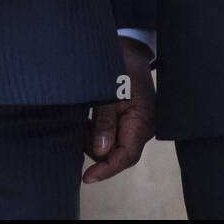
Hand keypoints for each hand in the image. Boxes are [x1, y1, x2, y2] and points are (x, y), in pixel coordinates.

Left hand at [83, 37, 155, 184]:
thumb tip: (100, 151)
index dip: (107, 169)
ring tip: (84, 117)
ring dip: (93, 139)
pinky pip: (107, 135)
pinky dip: (94, 132)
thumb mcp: (110, 91)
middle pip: (117, 154)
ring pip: (109, 146)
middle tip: (80, 130)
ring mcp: (132, 125)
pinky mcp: (123, 120)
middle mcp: (140, 128)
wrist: (128, 47)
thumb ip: (105, 121)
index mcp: (143, 122)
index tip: (87, 177)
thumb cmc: (122, 65)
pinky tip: (86, 118)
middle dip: (96, 150)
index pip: (126, 156)